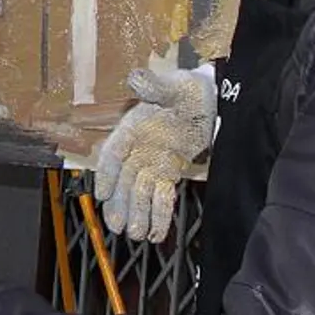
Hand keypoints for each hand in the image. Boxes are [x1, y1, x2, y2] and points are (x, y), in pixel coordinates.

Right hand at [92, 64, 216, 242]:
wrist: (211, 100)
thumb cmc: (188, 90)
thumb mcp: (174, 86)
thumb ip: (155, 87)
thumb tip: (135, 78)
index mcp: (132, 127)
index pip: (114, 153)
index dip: (107, 174)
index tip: (102, 194)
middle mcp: (138, 149)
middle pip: (125, 180)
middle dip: (122, 204)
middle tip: (119, 227)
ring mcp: (152, 162)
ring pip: (141, 192)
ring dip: (138, 214)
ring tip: (137, 235)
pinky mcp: (169, 172)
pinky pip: (162, 196)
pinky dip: (159, 214)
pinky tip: (157, 233)